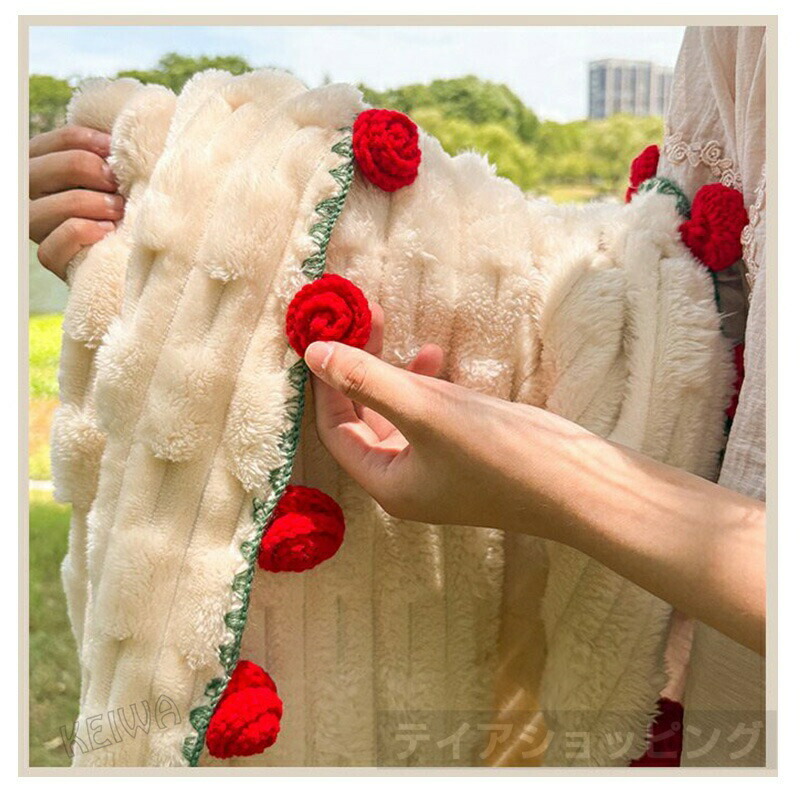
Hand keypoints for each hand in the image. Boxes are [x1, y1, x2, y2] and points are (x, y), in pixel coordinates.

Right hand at [29, 125, 124, 279]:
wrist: (127, 254)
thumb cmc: (122, 207)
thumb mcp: (114, 176)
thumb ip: (109, 155)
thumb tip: (125, 133)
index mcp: (46, 163)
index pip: (61, 141)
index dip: (91, 141)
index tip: (116, 150)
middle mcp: (31, 193)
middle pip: (49, 168)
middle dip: (88, 170)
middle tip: (117, 183)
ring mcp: (36, 225)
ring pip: (46, 208)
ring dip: (87, 203)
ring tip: (118, 209)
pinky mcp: (49, 256)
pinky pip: (53, 245)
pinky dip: (80, 233)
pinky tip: (106, 231)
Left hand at [304, 304, 577, 532]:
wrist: (581, 484)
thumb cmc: (500, 453)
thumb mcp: (426, 410)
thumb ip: (367, 380)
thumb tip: (313, 354)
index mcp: (387, 483)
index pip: (336, 431)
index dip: (327, 383)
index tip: (328, 336)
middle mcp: (408, 481)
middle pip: (366, 418)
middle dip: (362, 369)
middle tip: (365, 320)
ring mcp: (440, 468)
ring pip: (400, 412)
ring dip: (395, 371)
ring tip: (398, 328)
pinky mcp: (469, 453)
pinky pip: (431, 413)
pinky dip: (427, 383)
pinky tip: (438, 354)